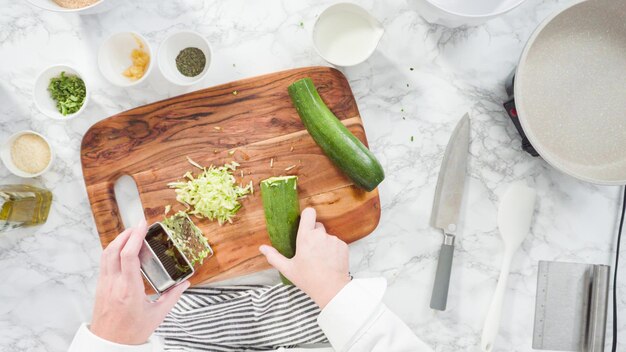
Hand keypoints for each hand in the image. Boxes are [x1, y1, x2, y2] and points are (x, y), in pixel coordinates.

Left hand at [90, 220, 189, 344]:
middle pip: (114, 249)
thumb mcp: (157, 315)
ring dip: (118, 240)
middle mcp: (114, 284)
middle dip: (126, 234)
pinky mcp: (101, 287)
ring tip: (131, 234)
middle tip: (139, 226)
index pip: (128, 256)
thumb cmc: (131, 333)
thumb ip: (172, 297)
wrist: (109, 345)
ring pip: (106, 254)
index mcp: (129, 289)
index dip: (135, 237)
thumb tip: (184, 283)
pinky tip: (123, 251)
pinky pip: (104, 262)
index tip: (143, 225)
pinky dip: (113, 251)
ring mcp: (105, 285)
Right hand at [259, 207, 350, 308]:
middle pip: (317, 225)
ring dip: (323, 243)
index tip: (304, 223)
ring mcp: (334, 240)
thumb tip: (262, 248)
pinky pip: (336, 243)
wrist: (331, 289)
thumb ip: (274, 257)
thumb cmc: (308, 279)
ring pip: (327, 236)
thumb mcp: (288, 269)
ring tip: (320, 259)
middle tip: (310, 249)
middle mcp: (321, 235)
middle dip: (314, 234)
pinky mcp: (343, 246)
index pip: (309, 212)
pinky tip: (329, 262)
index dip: (306, 215)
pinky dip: (333, 250)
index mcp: (306, 237)